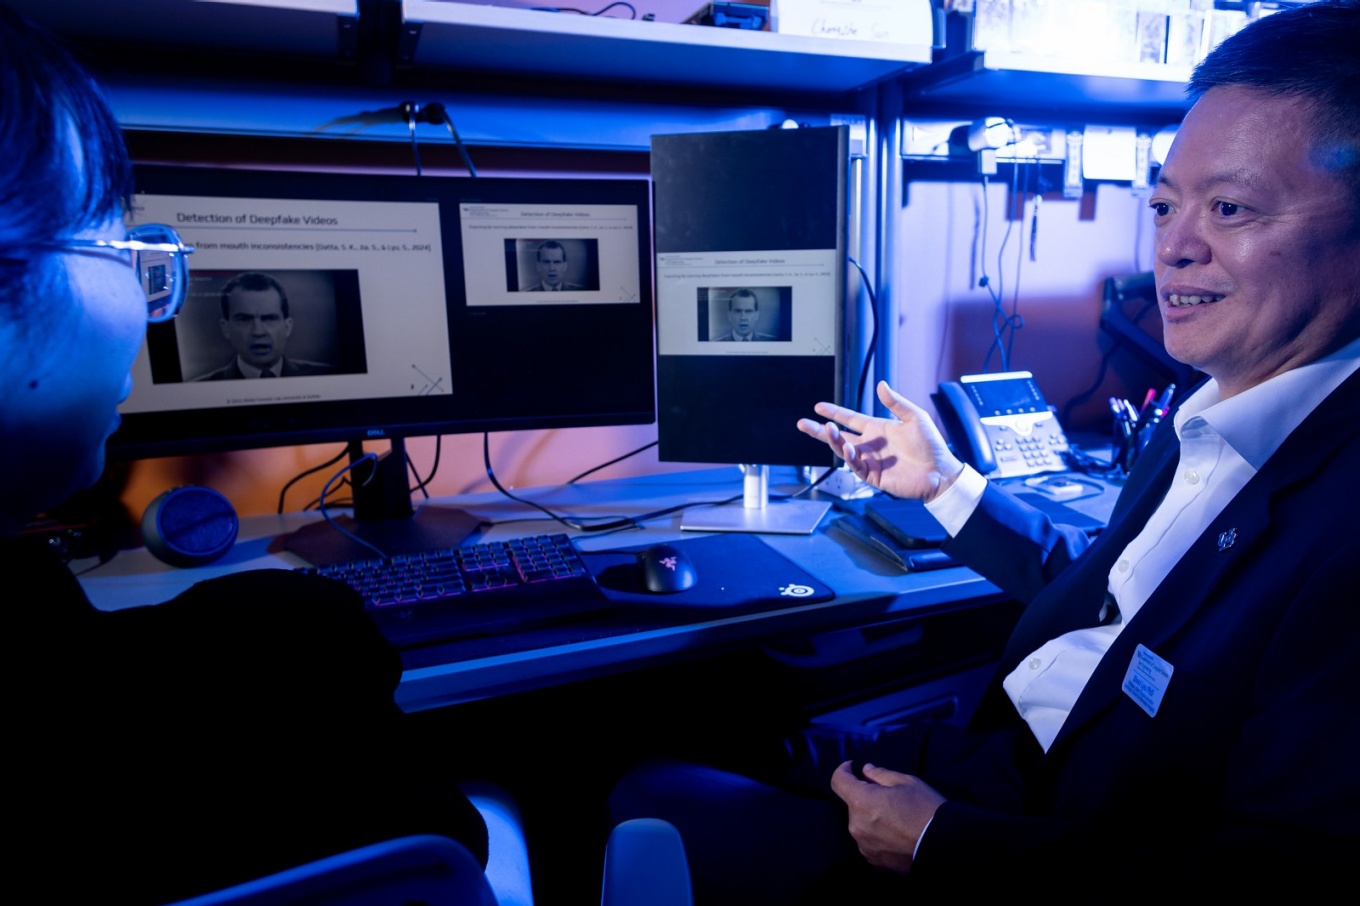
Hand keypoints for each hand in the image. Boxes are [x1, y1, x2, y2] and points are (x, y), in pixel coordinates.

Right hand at [796, 381, 964, 503]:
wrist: (939, 471)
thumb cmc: (931, 445)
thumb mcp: (914, 417)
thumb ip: (896, 403)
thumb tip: (881, 385)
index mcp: (877, 429)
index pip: (850, 419)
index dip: (834, 412)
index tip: (818, 407)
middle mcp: (870, 445)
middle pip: (839, 436)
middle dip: (820, 430)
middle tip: (802, 423)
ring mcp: (870, 461)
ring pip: (844, 450)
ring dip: (834, 441)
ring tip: (826, 430)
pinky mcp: (874, 476)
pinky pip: (857, 466)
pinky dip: (851, 458)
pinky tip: (849, 449)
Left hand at [830, 760, 945, 874]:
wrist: (945, 845)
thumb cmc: (926, 809)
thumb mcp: (906, 782)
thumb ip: (879, 774)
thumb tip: (866, 770)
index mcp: (861, 802)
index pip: (838, 781)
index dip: (843, 770)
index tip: (852, 767)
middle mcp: (856, 826)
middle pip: (852, 804)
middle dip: (865, 796)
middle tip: (889, 796)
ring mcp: (864, 846)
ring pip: (860, 823)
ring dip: (871, 816)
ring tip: (896, 817)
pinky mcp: (874, 860)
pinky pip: (868, 841)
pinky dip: (877, 834)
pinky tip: (897, 833)